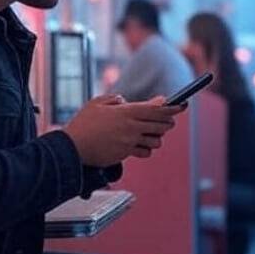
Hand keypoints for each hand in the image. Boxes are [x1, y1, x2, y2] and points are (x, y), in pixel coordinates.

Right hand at [63, 96, 183, 164]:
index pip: (157, 109)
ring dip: (156, 136)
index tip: (182, 106)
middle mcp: (131, 127)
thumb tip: (126, 101)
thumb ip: (114, 100)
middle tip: (167, 120)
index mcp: (126, 112)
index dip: (172, 108)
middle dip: (167, 122)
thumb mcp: (97, 103)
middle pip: (161, 124)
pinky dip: (145, 148)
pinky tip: (139, 144)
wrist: (73, 147)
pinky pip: (145, 152)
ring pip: (156, 140)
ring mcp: (130, 142)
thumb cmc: (83, 124)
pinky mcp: (126, 154)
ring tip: (149, 133)